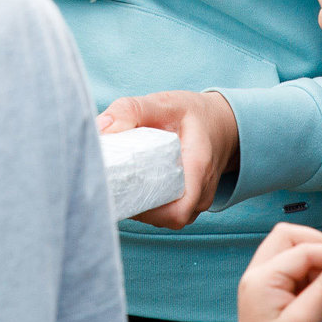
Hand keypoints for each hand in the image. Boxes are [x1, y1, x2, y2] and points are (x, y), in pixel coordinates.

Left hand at [99, 89, 239, 228]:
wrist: (220, 123)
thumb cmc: (192, 114)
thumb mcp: (164, 103)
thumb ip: (131, 110)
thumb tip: (100, 129)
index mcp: (199, 167)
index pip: (177, 210)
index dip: (146, 209)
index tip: (122, 190)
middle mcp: (203, 192)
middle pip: (167, 217)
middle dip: (137, 207)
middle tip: (113, 185)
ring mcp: (198, 202)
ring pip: (166, 218)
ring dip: (142, 208)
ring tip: (121, 186)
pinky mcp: (189, 204)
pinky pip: (168, 214)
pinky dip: (150, 205)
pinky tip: (133, 189)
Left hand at [234, 222, 321, 321]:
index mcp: (261, 280)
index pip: (303, 249)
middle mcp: (257, 276)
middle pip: (290, 238)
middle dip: (319, 248)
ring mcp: (262, 285)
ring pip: (293, 253)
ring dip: (317, 268)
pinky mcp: (270, 296)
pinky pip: (294, 273)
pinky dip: (312, 282)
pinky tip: (319, 309)